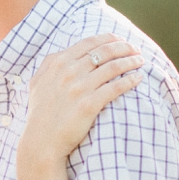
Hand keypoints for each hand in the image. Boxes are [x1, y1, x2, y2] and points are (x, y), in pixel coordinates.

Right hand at [20, 33, 143, 159]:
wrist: (41, 141)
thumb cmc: (40, 113)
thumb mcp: (37, 82)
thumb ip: (48, 65)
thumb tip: (61, 54)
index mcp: (57, 62)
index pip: (89, 42)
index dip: (109, 39)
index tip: (121, 41)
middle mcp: (68, 72)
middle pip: (104, 51)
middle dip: (124, 48)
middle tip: (136, 49)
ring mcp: (79, 88)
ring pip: (113, 67)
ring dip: (131, 61)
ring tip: (140, 61)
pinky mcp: (89, 104)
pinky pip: (116, 87)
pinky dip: (130, 80)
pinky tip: (138, 78)